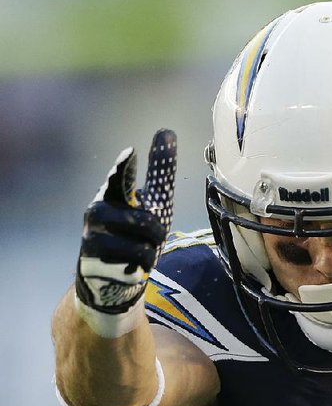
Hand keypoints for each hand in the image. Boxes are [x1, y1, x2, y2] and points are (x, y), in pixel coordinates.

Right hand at [75, 129, 176, 328]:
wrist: (114, 275)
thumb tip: (166, 130)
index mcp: (112, 193)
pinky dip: (139, 271)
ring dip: (148, 255)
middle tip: (147, 238)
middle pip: (146, 223)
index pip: (119, 177)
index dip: (125, 167)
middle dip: (156, 234)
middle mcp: (96, 211)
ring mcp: (90, 238)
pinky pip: (133, 269)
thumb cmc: (134, 232)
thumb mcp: (152, 202)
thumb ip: (159, 170)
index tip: (131, 154)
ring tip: (135, 253)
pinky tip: (127, 269)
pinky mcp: (92, 264)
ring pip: (142, 249)